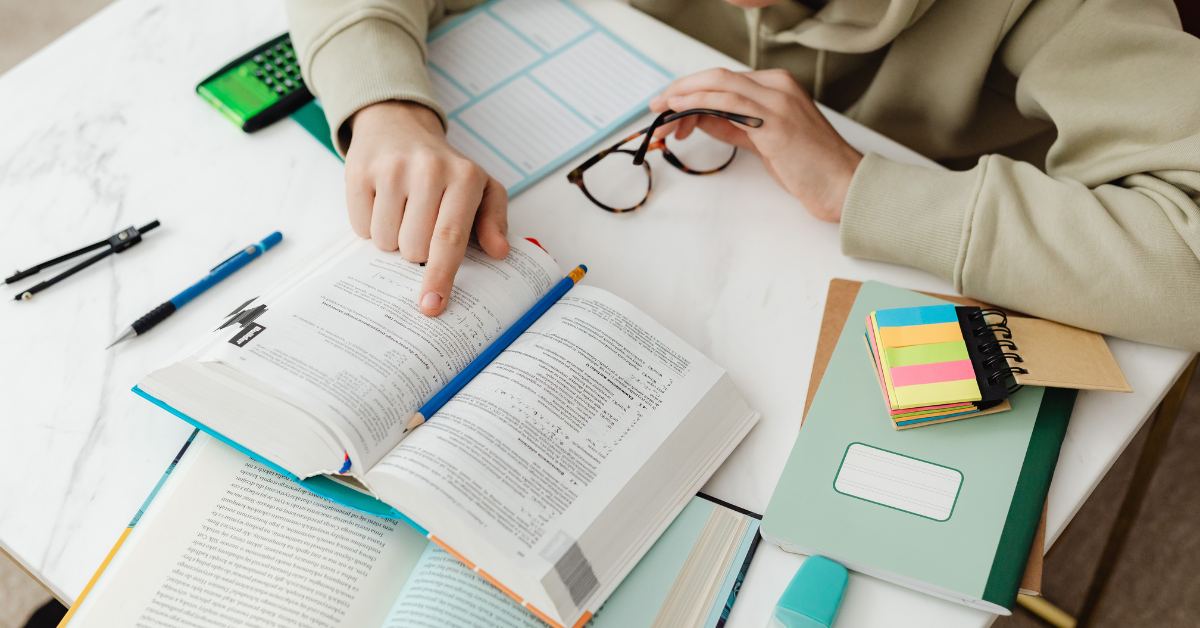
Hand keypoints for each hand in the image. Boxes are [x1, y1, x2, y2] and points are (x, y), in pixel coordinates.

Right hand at [345, 100, 508, 315]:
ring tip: (402, 209)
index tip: (432, 305)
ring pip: (385, 241)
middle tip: (421, 223)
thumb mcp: (481, 187)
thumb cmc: (444, 168)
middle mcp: (428, 170)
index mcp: (464, 177)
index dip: (440, 276)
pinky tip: (382, 202)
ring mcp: (391, 169)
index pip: (450, 238)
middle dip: (416, 250)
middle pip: (414, 248)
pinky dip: (370, 225)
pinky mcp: (360, 171)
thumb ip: (494, 221)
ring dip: (392, 238)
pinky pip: (360, 227)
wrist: (399, 125)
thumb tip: (499, 252)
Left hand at [649, 68, 861, 221]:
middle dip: (680, 89)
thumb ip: (733, 125)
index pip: (724, 80)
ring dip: (683, 97)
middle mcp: (778, 86)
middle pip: (717, 76)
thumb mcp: (763, 140)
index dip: (691, 90)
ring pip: (719, 84)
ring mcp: (778, 101)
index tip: (669, 105)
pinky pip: (729, 103)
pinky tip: (681, 111)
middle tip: (656, 106)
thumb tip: (700, 118)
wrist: (843, 184)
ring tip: (662, 113)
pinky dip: (699, 103)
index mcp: (778, 86)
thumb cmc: (809, 166)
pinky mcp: (775, 122)